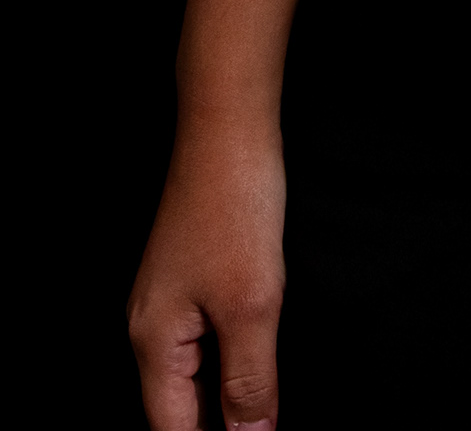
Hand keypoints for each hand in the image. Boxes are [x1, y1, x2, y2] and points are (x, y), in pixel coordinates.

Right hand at [128, 123, 285, 429]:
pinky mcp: (188, 281)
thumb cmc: (235, 206)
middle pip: (177, 412)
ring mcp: (167, 304)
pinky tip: (256, 374)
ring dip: (221, 403)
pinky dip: (225, 369)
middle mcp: (150, 330)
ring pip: (190, 380)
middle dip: (215, 429)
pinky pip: (201, 346)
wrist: (228, 128)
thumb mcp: (252, 303)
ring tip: (262, 418)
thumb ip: (249, 381)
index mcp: (154, 344)